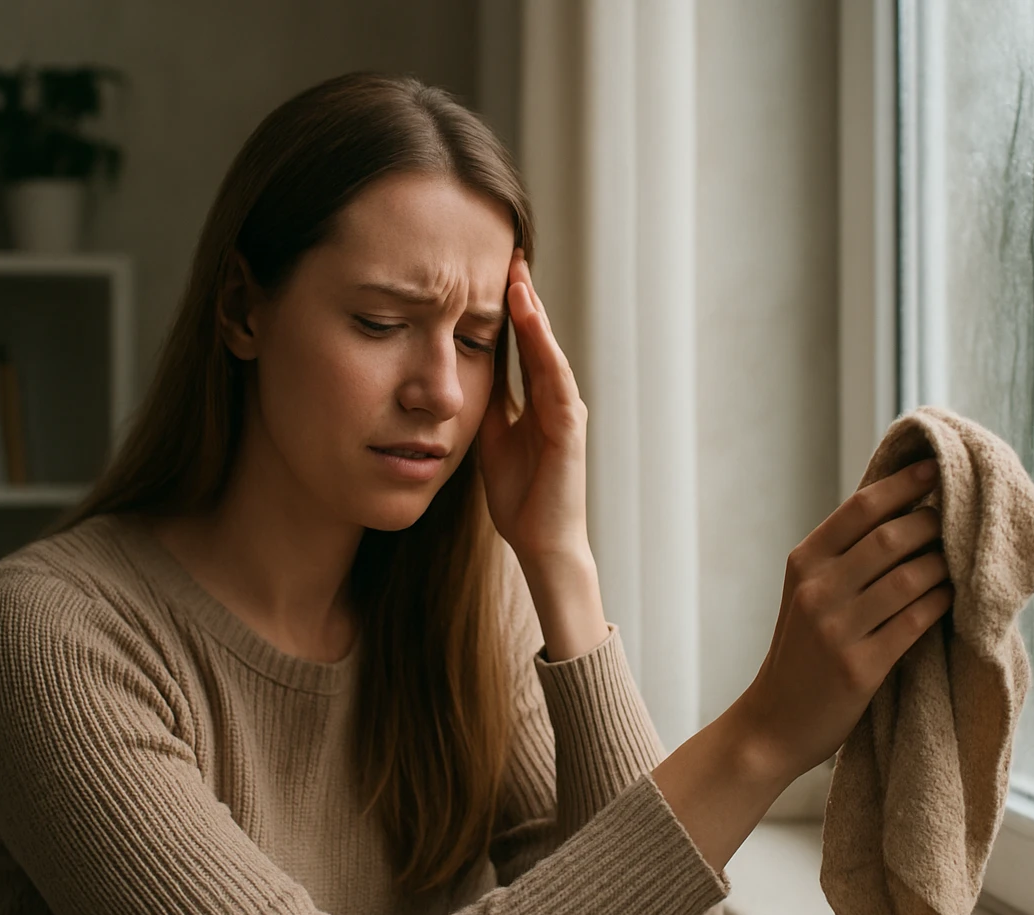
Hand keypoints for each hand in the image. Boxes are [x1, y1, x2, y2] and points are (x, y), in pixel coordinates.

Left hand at [478, 249, 591, 565]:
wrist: (541, 542)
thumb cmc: (520, 497)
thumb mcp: (491, 439)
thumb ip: (486, 404)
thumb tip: (463, 370)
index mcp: (537, 400)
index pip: (523, 343)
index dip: (510, 308)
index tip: (494, 269)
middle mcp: (556, 398)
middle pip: (538, 337)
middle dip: (524, 296)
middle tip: (511, 253)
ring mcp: (566, 410)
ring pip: (548, 350)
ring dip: (533, 314)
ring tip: (517, 277)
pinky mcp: (570, 427)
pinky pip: (555, 379)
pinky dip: (544, 347)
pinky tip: (530, 321)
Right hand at [733, 461, 953, 783]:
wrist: (774, 723)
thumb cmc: (801, 653)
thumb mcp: (807, 593)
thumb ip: (844, 557)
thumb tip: (903, 509)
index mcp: (803, 562)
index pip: (860, 508)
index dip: (904, 484)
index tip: (937, 468)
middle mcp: (816, 590)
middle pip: (890, 537)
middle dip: (933, 524)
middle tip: (959, 521)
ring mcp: (836, 629)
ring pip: (909, 577)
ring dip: (945, 565)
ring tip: (962, 561)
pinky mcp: (859, 668)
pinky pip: (915, 622)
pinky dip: (942, 604)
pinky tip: (955, 599)